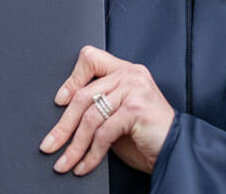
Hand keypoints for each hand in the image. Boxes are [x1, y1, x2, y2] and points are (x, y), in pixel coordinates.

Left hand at [39, 46, 174, 175]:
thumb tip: (65, 119)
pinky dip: (91, 154)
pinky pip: (103, 132)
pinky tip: (84, 165)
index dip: (72, 79)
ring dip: (74, 146)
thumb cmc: (147, 136)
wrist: (175, 151)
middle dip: (63, 126)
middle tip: (49, 145)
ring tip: (64, 162)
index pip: (90, 59)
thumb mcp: (117, 116)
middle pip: (83, 95)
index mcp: (125, 71)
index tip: (59, 101)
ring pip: (90, 117)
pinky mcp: (136, 108)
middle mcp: (131, 74)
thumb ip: (98, 108)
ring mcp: (134, 89)